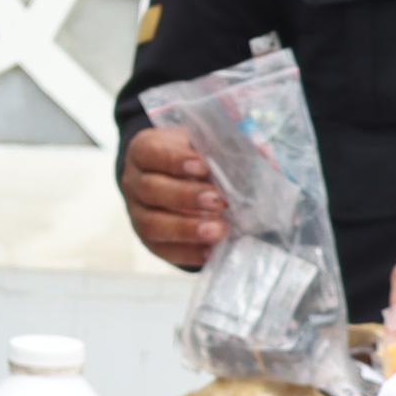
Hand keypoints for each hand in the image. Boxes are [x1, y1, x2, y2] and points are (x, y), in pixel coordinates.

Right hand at [119, 126, 228, 268]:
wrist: (176, 179)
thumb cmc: (193, 156)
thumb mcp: (201, 143)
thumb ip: (223, 146)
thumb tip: (261, 151)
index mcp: (143, 151)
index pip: (151, 153)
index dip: (175, 160)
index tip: (204, 166)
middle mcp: (133, 182)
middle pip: (150, 190)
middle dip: (185, 196)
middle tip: (218, 202)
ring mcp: (137, 214)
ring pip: (152, 224)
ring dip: (186, 229)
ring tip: (218, 230)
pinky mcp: (149, 240)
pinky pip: (163, 250)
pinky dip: (188, 252)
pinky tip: (212, 250)